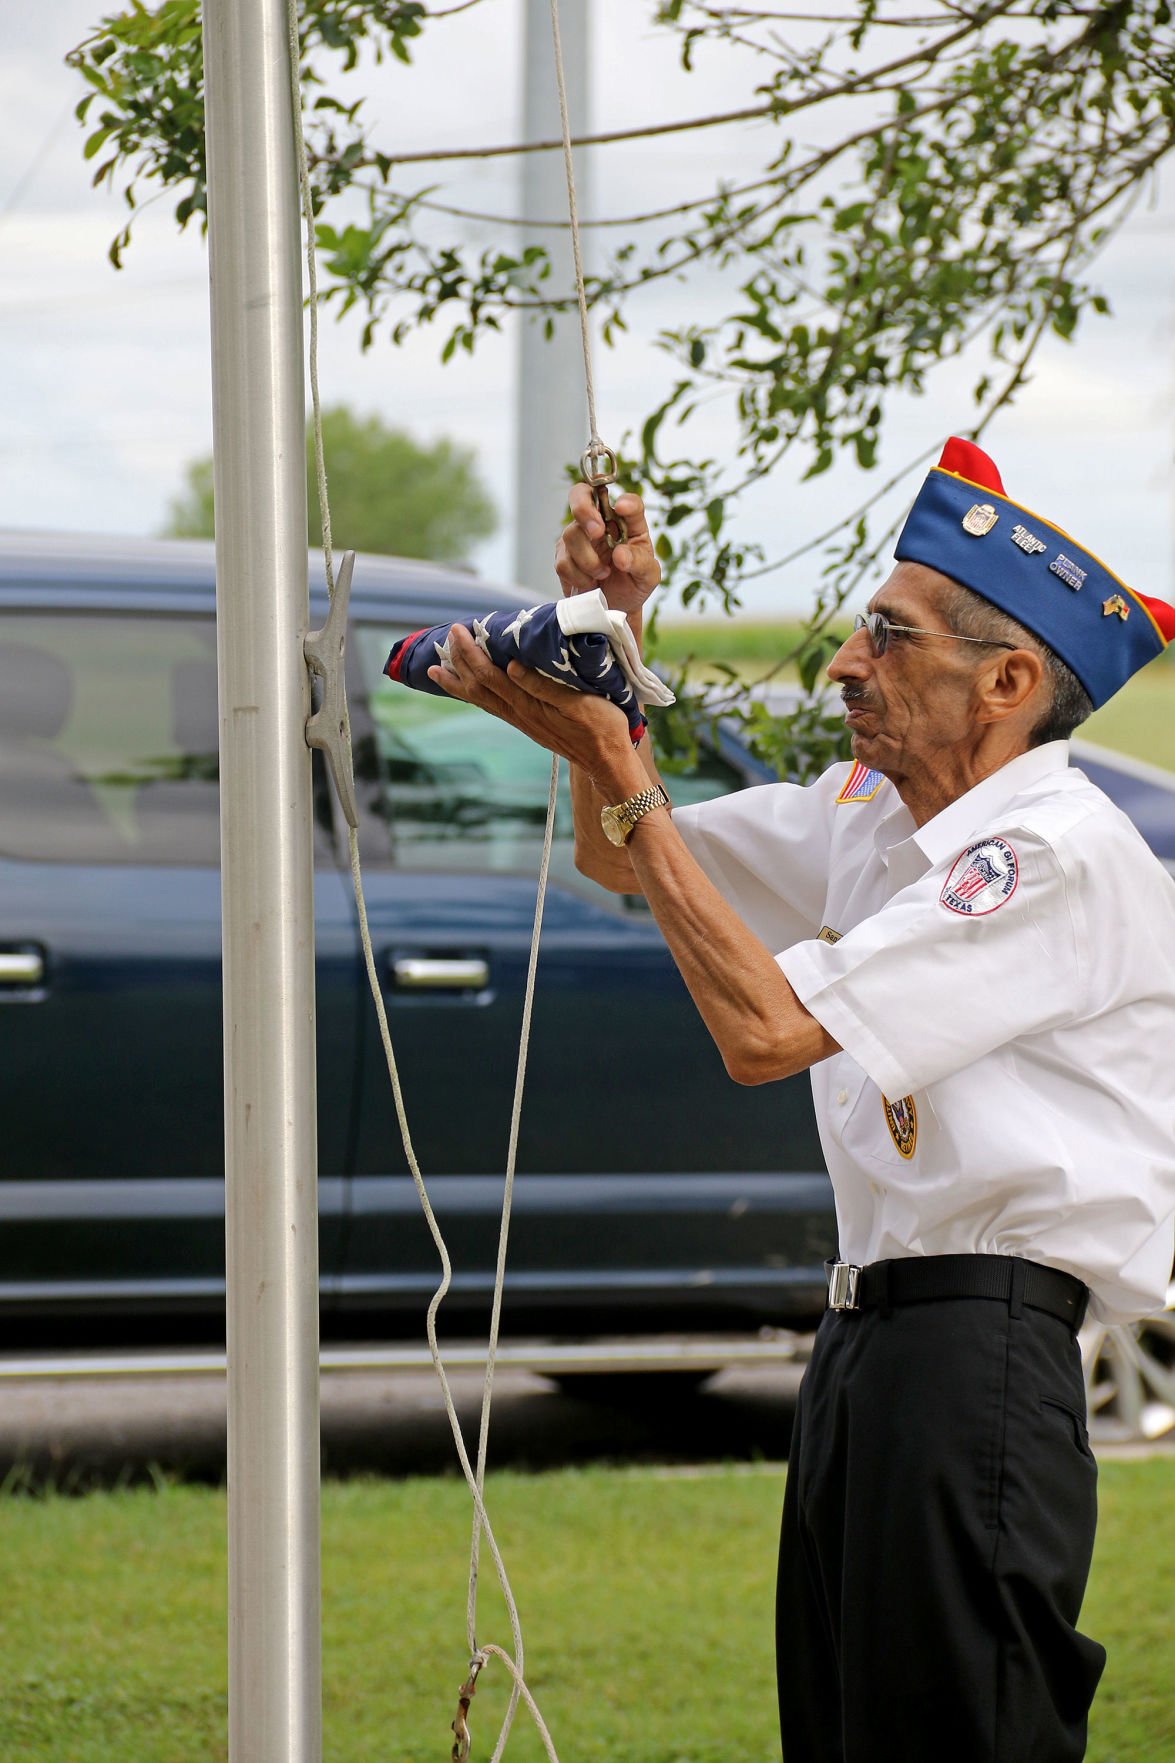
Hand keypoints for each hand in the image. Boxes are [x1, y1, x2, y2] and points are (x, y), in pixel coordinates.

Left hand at [427, 625, 647, 801]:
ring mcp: (522, 721)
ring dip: (458, 682)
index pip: (489, 674)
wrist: (607, 761)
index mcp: (528, 704)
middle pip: (478, 685)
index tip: (459, 630)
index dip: (471, 652)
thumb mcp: (577, 701)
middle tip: (445, 638)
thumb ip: (542, 685)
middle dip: (459, 661)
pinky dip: (475, 695)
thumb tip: (510, 665)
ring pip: (481, 699)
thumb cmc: (601, 727)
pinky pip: (492, 707)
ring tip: (438, 670)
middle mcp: (519, 714)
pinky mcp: (528, 725)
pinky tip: (471, 690)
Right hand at [555, 483, 660, 615]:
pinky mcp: (564, 554)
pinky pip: (563, 561)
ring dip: (588, 561)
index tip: (623, 508)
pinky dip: (578, 577)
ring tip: (602, 575)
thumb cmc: (633, 585)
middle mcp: (602, 522)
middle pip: (581, 495)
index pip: (630, 502)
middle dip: (584, 509)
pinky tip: (589, 583)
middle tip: (597, 531)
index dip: (626, 502)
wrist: (614, 607)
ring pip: (571, 534)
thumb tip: (621, 554)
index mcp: (629, 523)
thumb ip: (640, 563)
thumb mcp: (648, 578)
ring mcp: (580, 535)